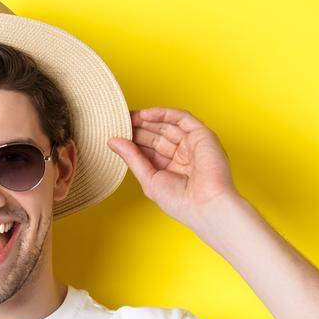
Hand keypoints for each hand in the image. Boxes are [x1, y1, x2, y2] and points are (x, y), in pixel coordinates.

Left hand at [107, 107, 241, 229]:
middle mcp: (182, 154)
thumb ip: (132, 158)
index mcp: (171, 168)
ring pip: (167, 125)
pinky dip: (163, 113)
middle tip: (118, 121)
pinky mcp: (202, 134)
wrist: (206, 205)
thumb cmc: (181, 201)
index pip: (149, 149)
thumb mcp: (148, 179)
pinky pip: (181, 117)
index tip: (115, 133)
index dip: (133, 140)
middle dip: (138, 128)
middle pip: (157, 135)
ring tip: (127, 116)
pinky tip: (144, 114)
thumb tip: (112, 141)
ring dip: (147, 119)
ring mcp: (192, 144)